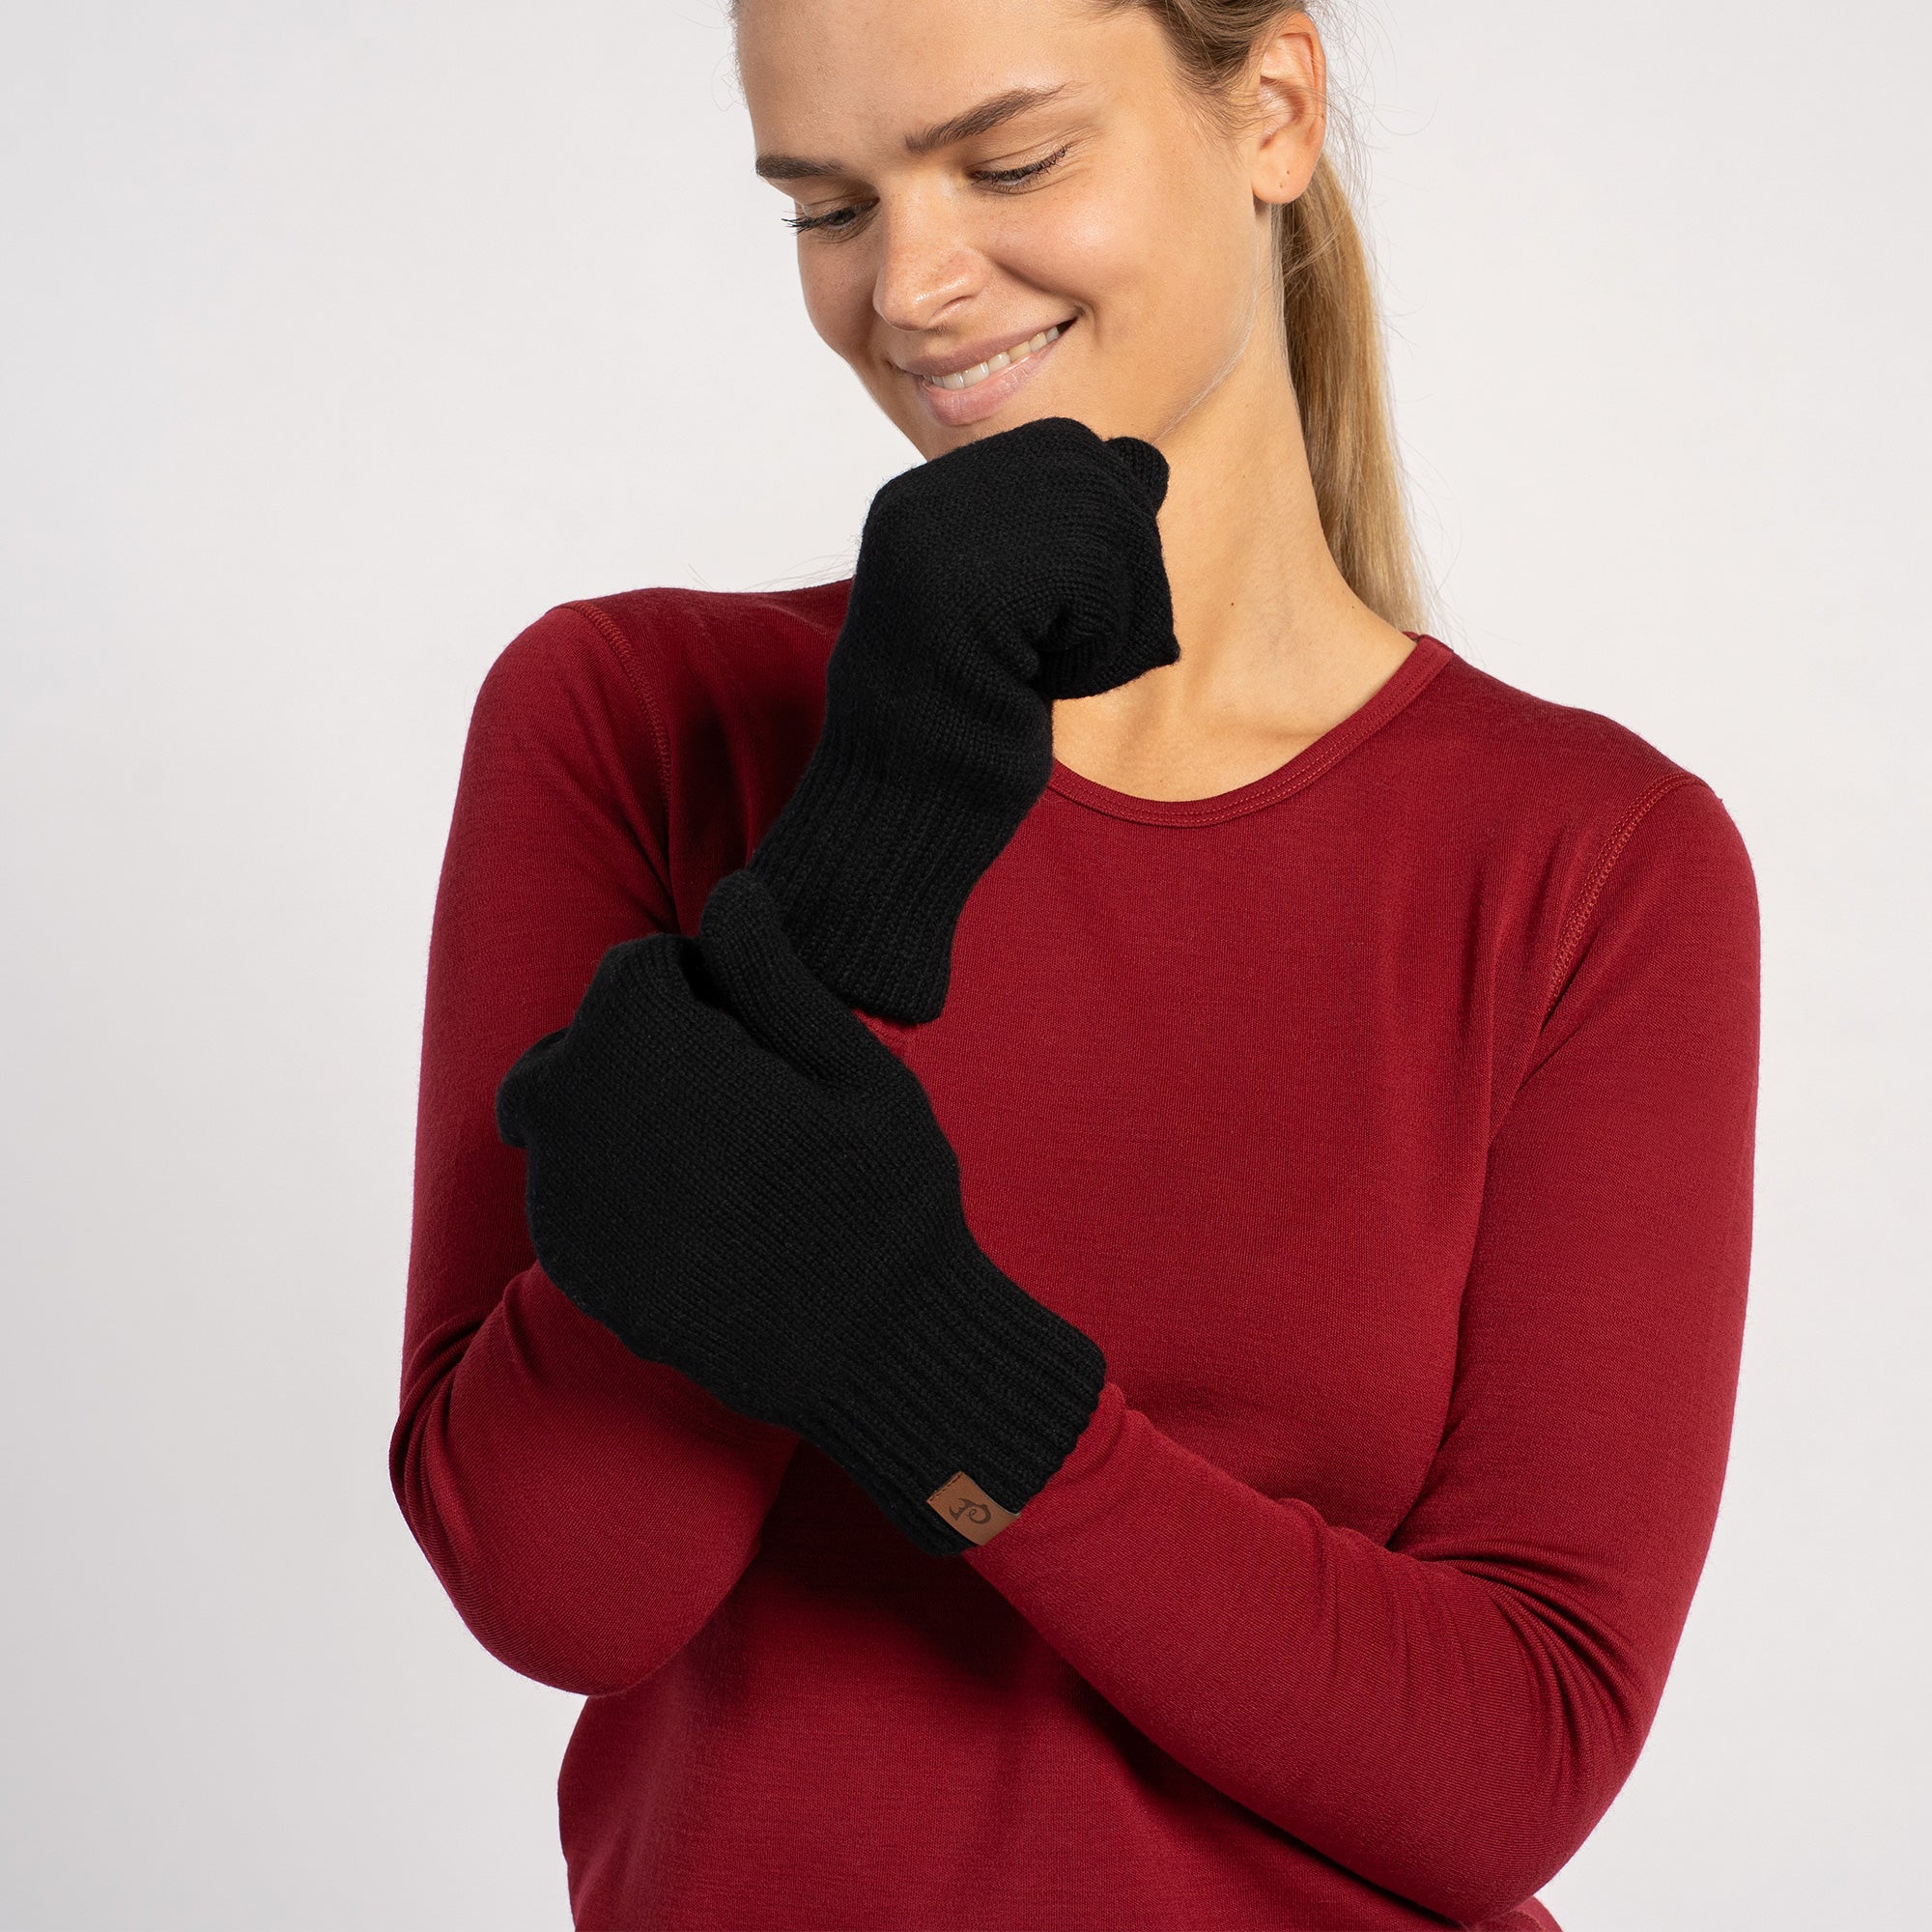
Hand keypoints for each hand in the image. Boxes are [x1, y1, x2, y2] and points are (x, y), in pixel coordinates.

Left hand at [494, 865, 1107, 1557]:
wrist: (872, 1352)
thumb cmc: (880, 1197)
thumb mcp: (851, 1065)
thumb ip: (772, 971)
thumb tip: (732, 889)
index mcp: (641, 1045)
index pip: (640, 970)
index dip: (707, 989)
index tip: (763, 1037)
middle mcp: (577, 1115)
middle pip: (583, 1040)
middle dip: (644, 1046)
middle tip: (739, 1093)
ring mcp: (565, 1199)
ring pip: (564, 1118)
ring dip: (624, 1115)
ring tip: (723, 1158)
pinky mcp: (573, 1268)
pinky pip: (573, 1193)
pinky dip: (616, 1185)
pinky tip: (700, 1215)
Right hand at [747, 415, 1177, 1025]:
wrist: (904, 816)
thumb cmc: (972, 727)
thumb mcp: (1034, 612)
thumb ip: (1078, 535)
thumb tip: (1145, 464)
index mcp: (925, 502)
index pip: (1072, 453)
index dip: (1106, 538)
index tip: (1061, 623)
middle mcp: (922, 502)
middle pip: (1099, 474)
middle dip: (1125, 572)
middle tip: (1074, 655)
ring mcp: (936, 540)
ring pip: (1110, 522)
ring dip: (1121, 617)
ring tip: (1058, 673)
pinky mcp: (963, 586)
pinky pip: (1100, 574)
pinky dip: (1106, 643)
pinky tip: (1050, 685)